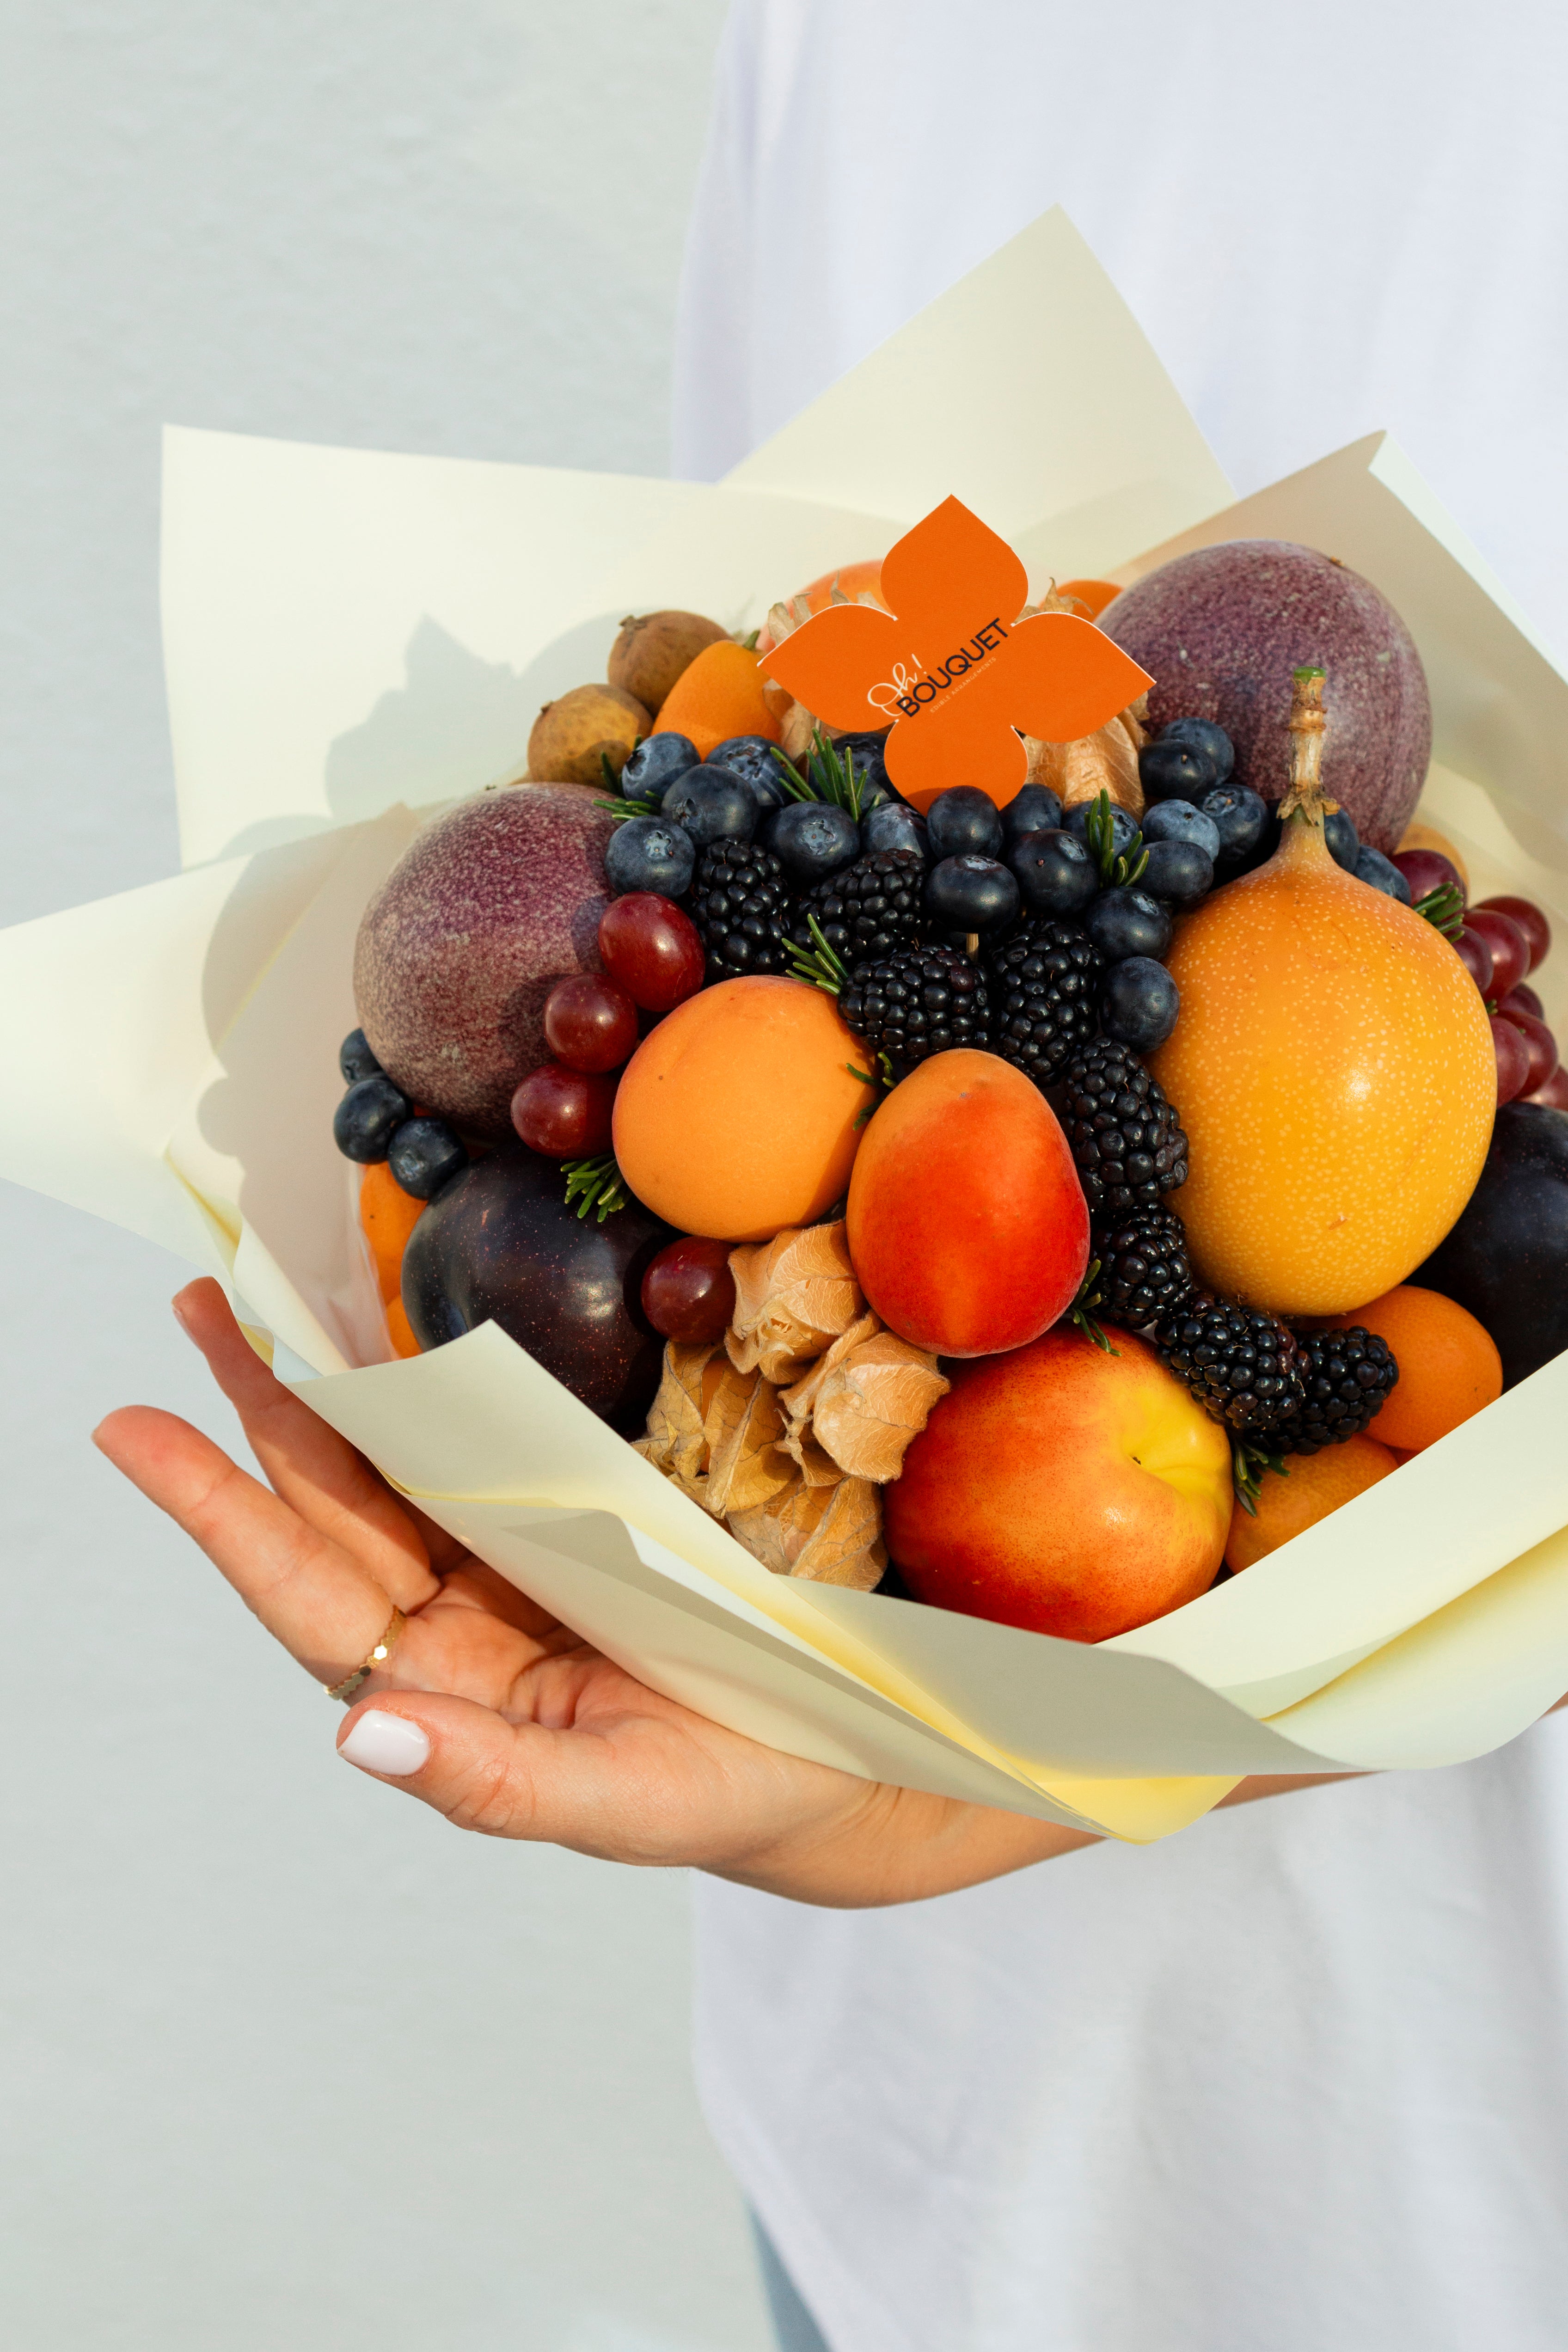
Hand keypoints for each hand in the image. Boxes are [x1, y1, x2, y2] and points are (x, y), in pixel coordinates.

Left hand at [93, 1281, 1101, 1904]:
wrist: (839, 1748)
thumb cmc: (731, 1786)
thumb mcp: (625, 1800)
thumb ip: (491, 1782)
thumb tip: (357, 1734)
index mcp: (448, 1692)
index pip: (308, 1596)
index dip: (219, 1512)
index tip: (134, 1428)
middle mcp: (455, 1625)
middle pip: (329, 1510)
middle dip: (254, 1416)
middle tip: (196, 1310)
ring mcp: (506, 1569)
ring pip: (389, 1470)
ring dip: (320, 1390)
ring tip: (250, 1306)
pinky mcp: (568, 1525)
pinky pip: (472, 1448)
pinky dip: (419, 1391)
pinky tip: (381, 1336)